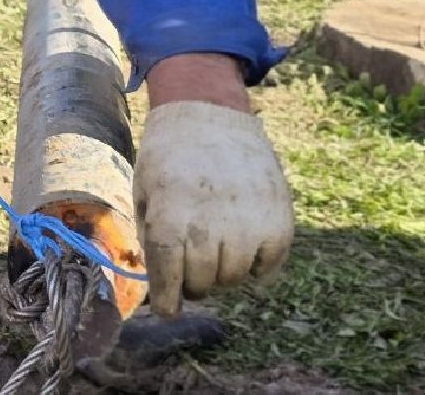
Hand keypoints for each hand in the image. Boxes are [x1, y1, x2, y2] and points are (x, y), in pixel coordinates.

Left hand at [134, 100, 293, 316]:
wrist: (211, 114)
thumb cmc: (169, 156)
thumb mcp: (145, 191)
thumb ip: (150, 236)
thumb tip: (157, 282)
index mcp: (171, 213)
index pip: (169, 274)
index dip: (167, 298)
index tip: (169, 309)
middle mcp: (211, 221)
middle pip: (203, 282)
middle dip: (193, 284)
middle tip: (191, 271)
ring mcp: (249, 221)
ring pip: (234, 278)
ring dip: (222, 274)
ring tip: (215, 250)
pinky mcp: (279, 220)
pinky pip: (268, 267)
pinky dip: (255, 267)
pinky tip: (242, 247)